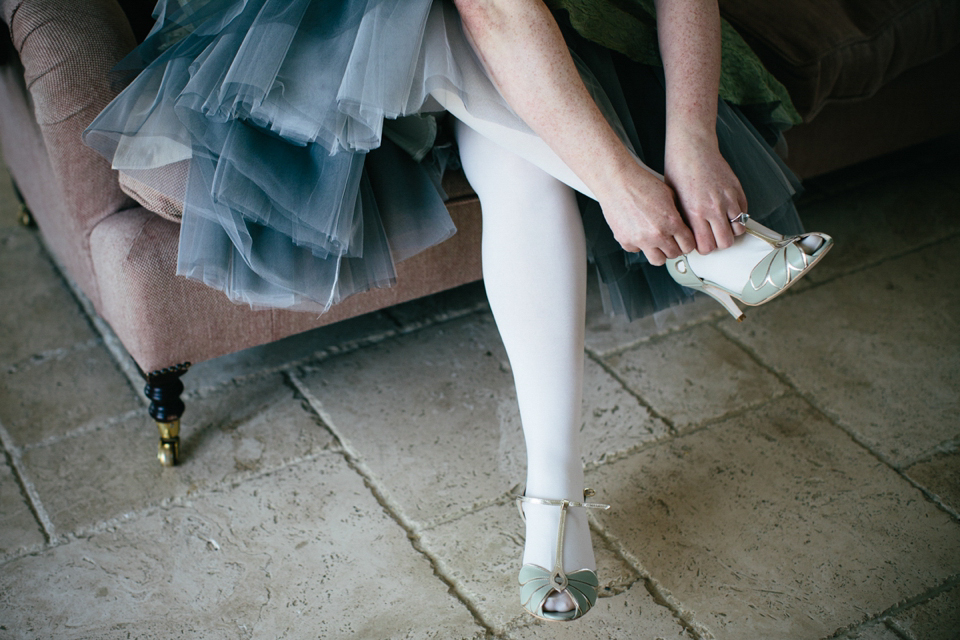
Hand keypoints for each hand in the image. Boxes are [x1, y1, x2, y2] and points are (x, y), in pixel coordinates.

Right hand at [596, 163, 695, 265]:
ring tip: (657, 243)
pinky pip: (637, 251)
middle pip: (674, 254)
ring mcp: (640, 240)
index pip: (688, 245)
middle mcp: (657, 234)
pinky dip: (639, 245)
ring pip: (657, 260)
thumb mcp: (669, 194)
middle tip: (671, 241)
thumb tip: (683, 224)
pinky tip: (639, 233)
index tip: (685, 241)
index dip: (688, 243)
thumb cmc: (640, 183)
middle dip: (675, 248)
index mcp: (671, 222)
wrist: (616, 181)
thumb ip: (677, 213)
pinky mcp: (625, 241)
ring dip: (660, 253)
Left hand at [664, 132, 746, 254]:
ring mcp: (728, 198)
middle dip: (718, 243)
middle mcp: (713, 208)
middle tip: (713, 237)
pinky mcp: (737, 189)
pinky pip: (744, 213)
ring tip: (722, 225)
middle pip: (725, 242)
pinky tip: (727, 212)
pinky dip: (738, 216)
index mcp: (695, 213)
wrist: (692, 148)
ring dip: (731, 231)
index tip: (701, 243)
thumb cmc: (678, 172)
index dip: (704, 248)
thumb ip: (686, 222)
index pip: (706, 246)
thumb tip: (692, 238)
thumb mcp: (675, 201)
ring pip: (738, 230)